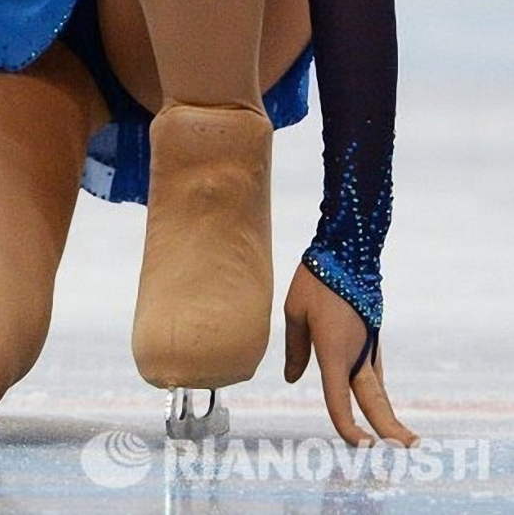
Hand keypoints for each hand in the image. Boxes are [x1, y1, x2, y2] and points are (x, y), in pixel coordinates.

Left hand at [283, 261, 418, 447]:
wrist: (346, 250)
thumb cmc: (315, 279)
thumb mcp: (294, 312)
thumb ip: (294, 348)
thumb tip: (292, 378)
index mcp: (334, 350)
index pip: (339, 398)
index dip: (348, 426)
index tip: (362, 447)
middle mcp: (356, 352)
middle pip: (375, 400)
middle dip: (390, 428)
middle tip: (409, 451)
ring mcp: (369, 344)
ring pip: (379, 387)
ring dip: (388, 412)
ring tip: (402, 438)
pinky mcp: (373, 336)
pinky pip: (375, 370)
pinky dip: (379, 390)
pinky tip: (378, 400)